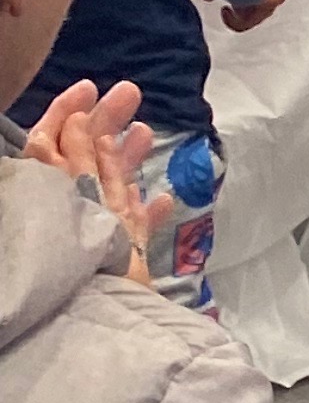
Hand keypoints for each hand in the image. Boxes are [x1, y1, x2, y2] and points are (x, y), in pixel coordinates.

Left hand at [21, 82, 162, 279]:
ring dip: (128, 158)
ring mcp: (100, 231)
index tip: (91, 87)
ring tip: (146, 132)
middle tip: (131, 92)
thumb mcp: (79, 193)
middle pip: (85, 158)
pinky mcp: (124, 259)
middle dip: (106, 122)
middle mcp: (75, 206)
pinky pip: (135, 229)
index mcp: (55, 189)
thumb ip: (74, 160)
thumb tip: (76, 122)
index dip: (67, 111)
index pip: (52, 142)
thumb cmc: (84, 254)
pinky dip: (149, 211)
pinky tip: (163, 198)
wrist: (101, 315)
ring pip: (111, 187)